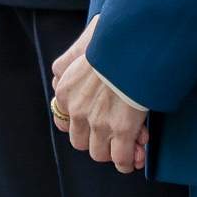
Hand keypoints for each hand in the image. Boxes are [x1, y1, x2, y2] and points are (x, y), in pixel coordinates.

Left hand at [51, 20, 147, 174]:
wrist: (132, 39)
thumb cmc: (112, 35)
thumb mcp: (81, 41)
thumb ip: (70, 57)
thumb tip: (60, 70)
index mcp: (65, 89)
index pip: (64, 120)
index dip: (82, 123)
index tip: (95, 122)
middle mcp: (78, 110)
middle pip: (79, 141)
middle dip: (97, 139)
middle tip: (114, 134)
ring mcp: (99, 122)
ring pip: (99, 153)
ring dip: (113, 151)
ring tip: (129, 145)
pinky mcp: (122, 129)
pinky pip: (122, 158)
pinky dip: (128, 161)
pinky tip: (136, 158)